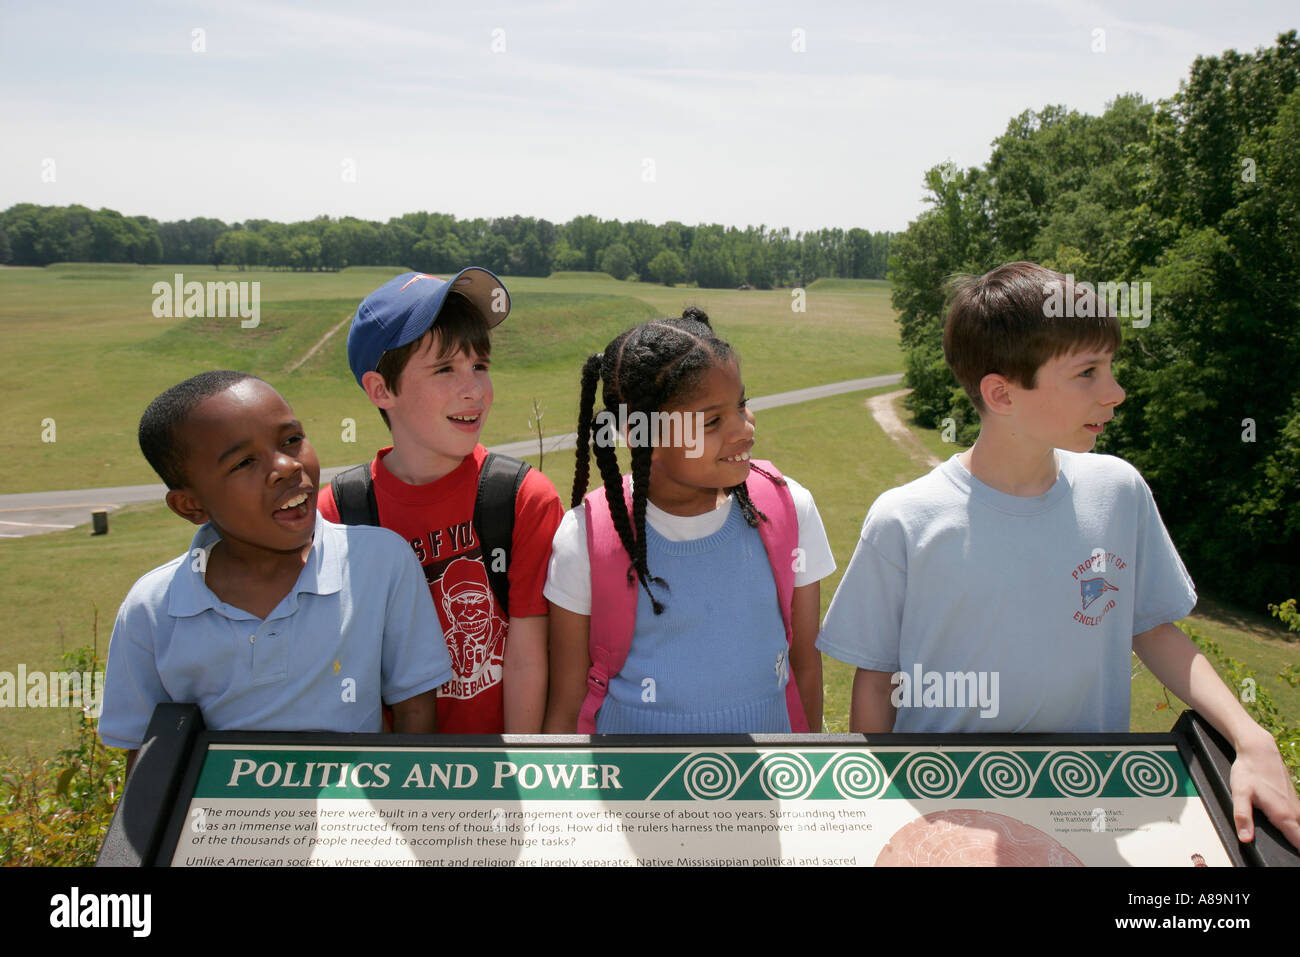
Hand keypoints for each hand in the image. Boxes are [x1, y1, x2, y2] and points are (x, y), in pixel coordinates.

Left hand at [1229, 726, 1299, 850]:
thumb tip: (1245, 839)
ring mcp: (1295, 806)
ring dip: (1295, 835)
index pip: (1299, 843)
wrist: (1259, 750)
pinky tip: (1285, 826)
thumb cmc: (1249, 771)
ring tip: (1288, 844)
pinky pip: (1297, 819)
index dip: (1298, 853)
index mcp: (1283, 815)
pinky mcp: (1293, 800)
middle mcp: (1294, 812)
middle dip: (1296, 846)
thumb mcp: (1239, 794)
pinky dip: (1294, 825)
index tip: (1292, 860)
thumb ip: (1242, 817)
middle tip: (1287, 854)